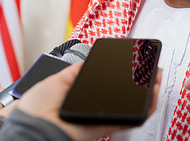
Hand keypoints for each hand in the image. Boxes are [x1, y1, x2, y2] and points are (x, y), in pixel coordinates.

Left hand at [16, 63, 160, 140]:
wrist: (33, 125)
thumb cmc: (37, 108)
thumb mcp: (57, 80)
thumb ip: (75, 71)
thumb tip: (87, 61)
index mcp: (84, 95)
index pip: (111, 85)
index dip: (127, 76)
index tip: (137, 64)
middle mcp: (95, 107)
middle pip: (126, 96)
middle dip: (143, 83)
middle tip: (154, 71)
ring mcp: (101, 117)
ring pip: (132, 108)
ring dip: (149, 94)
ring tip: (156, 80)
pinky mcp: (105, 127)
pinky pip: (129, 120)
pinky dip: (143, 110)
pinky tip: (151, 97)